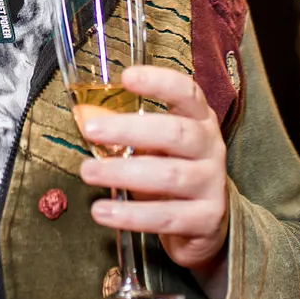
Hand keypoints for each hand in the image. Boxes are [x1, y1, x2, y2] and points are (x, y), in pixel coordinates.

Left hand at [78, 65, 229, 274]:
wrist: (206, 221)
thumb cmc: (173, 169)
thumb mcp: (158, 145)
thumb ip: (131, 131)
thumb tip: (87, 118)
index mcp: (199, 119)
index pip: (186, 92)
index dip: (159, 82)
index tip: (126, 76)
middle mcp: (210, 147)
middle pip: (175, 132)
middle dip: (130, 129)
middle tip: (90, 129)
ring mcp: (212, 183)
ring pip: (169, 175)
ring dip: (123, 173)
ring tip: (88, 171)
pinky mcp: (206, 218)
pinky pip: (166, 216)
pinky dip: (132, 215)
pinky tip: (103, 212)